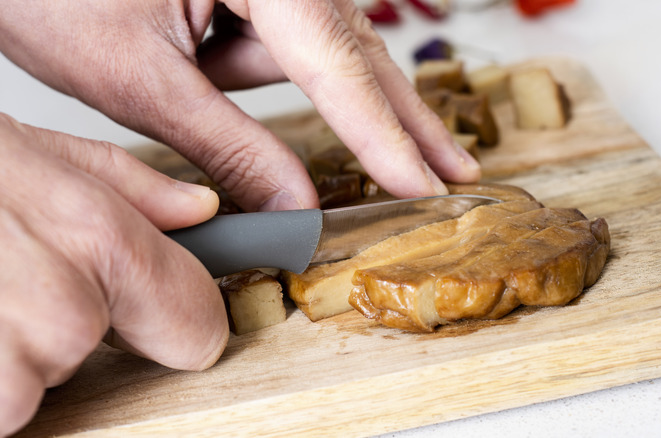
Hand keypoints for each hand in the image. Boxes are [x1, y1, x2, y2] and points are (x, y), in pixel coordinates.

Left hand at [0, 0, 480, 212]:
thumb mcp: (136, 76)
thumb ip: (227, 144)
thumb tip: (296, 202)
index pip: (336, 63)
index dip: (382, 135)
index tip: (420, 186)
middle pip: (359, 50)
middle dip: (401, 119)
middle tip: (452, 169)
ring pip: (316, 49)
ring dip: (277, 87)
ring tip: (185, 63)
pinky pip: (284, 38)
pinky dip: (261, 68)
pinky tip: (197, 56)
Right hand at [0, 114, 228, 435]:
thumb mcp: (31, 149)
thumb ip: (132, 188)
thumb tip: (197, 213)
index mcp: (98, 241)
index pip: (196, 326)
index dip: (175, 320)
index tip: (148, 316)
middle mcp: (62, 313)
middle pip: (101, 352)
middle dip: (64, 326)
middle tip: (3, 280)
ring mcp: (7, 372)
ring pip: (37, 387)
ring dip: (3, 356)